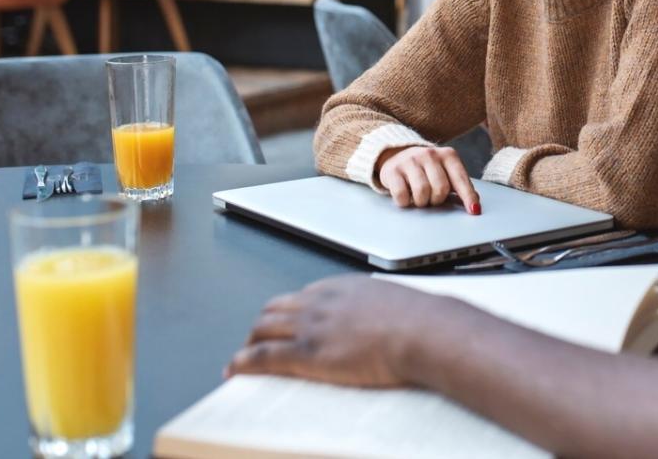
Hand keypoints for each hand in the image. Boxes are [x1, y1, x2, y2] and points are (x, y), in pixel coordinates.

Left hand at [226, 275, 458, 386]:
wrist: (423, 330)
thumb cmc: (422, 322)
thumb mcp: (398, 305)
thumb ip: (383, 310)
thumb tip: (392, 322)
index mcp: (343, 287)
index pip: (303, 296)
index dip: (289, 311)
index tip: (287, 322)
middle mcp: (321, 301)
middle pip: (276, 308)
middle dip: (262, 325)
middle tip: (257, 340)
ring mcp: (311, 326)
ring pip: (262, 328)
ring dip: (249, 342)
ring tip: (243, 356)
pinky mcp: (306, 353)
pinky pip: (262, 356)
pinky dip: (242, 362)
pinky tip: (233, 370)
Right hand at [377, 145, 480, 213]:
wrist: (397, 154)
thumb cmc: (428, 169)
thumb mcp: (447, 172)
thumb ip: (460, 186)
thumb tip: (474, 203)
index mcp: (448, 155)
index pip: (461, 179)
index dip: (468, 197)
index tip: (474, 211)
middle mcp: (430, 154)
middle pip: (441, 188)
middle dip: (438, 199)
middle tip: (432, 198)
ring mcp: (410, 160)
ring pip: (422, 192)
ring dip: (422, 202)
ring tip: (420, 197)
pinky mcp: (393, 170)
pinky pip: (402, 195)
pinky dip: (405, 202)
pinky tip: (406, 196)